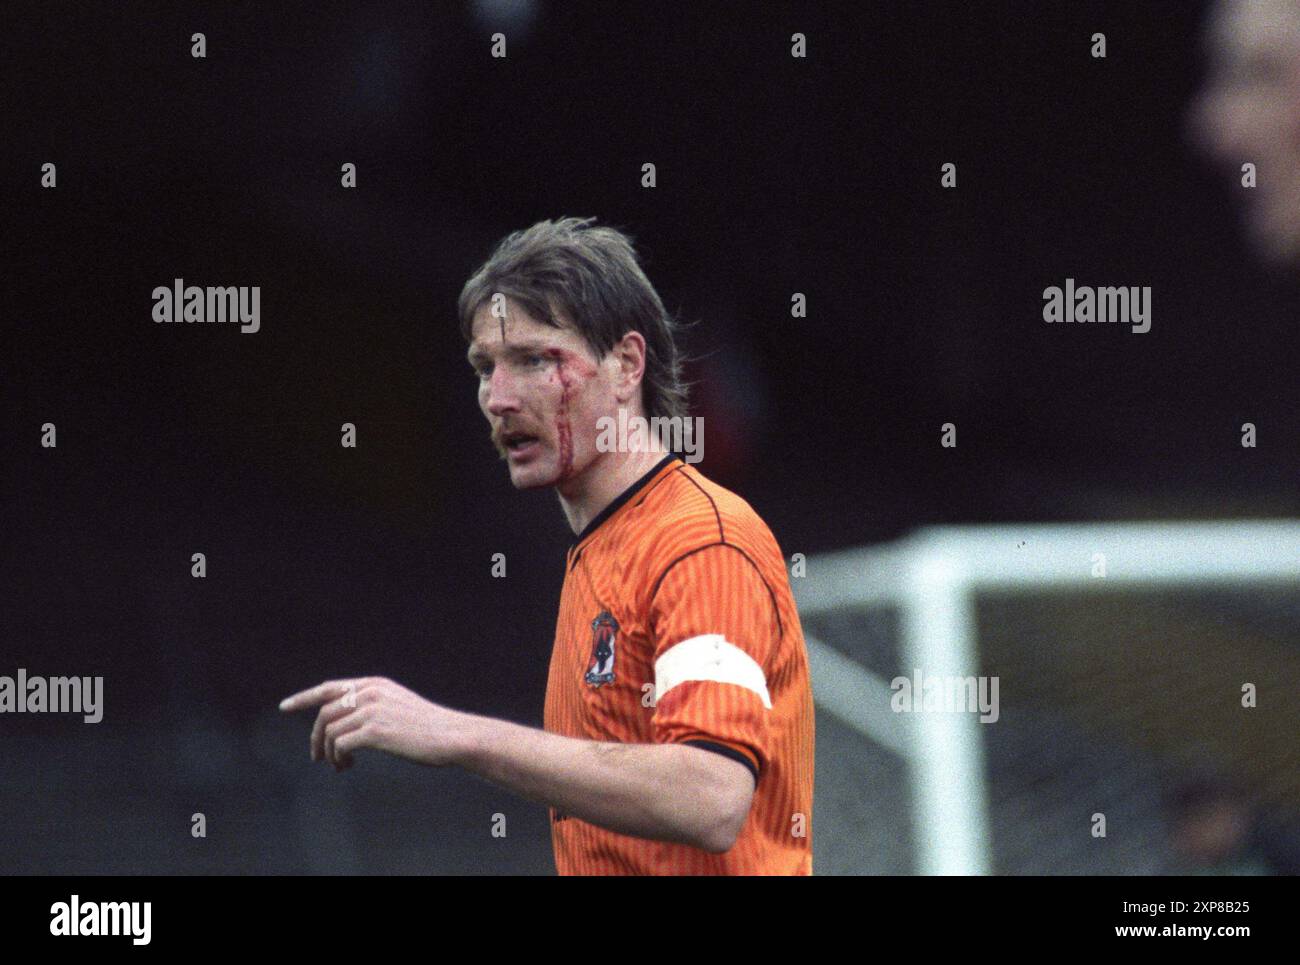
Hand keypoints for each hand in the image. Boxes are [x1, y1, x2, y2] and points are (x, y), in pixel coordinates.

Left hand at [278, 676, 473, 771]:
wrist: (452, 736)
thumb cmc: (429, 728)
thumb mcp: (398, 707)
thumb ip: (373, 707)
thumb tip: (343, 727)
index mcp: (375, 684)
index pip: (330, 688)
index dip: (304, 697)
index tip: (285, 707)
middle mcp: (370, 692)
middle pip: (324, 713)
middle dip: (316, 738)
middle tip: (317, 758)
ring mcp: (371, 710)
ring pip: (330, 731)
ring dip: (329, 753)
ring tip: (340, 766)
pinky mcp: (374, 731)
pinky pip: (340, 745)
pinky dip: (338, 759)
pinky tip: (347, 766)